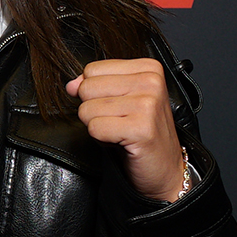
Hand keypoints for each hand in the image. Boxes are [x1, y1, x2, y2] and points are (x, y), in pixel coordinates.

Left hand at [66, 58, 183, 200]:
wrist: (165, 168)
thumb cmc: (141, 133)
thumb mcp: (119, 100)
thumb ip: (94, 86)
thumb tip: (71, 85)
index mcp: (148, 68)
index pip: (92, 69)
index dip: (95, 93)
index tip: (117, 106)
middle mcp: (150, 82)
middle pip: (87, 88)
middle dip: (93, 110)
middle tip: (118, 122)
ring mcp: (148, 104)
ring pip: (87, 109)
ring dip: (98, 127)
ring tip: (121, 132)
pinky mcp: (141, 128)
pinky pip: (95, 129)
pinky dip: (102, 140)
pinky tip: (122, 141)